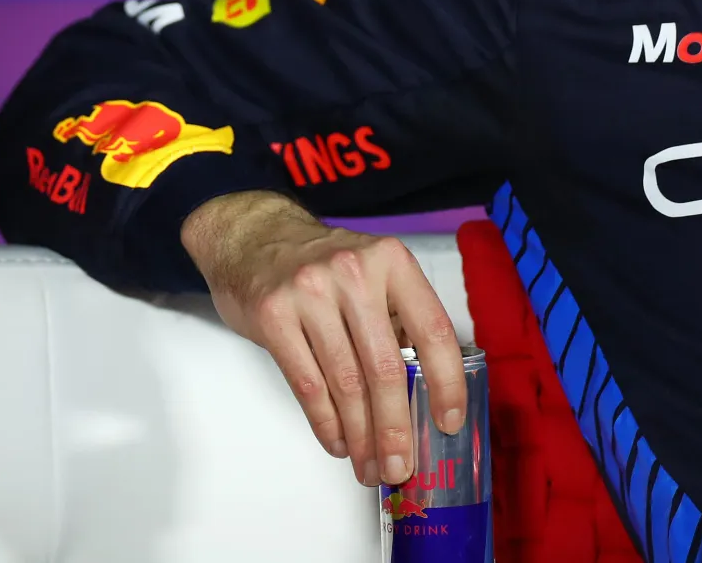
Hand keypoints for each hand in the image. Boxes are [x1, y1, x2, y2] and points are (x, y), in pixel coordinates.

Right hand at [180, 190, 463, 487]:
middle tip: (401, 466)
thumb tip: (425, 395)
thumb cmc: (321, 264)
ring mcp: (310, 292)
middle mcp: (353, 272)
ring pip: (345, 383)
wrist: (253, 236)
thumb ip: (397, 319)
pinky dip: (325, 422)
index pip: (432, 330)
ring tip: (369, 465)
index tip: (448, 423)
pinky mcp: (274, 314)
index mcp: (391, 261)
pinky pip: (307, 383)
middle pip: (385, 368)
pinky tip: (337, 441)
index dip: (447, 383)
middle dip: (395, 428)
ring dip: (360, 436)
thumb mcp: (370, 272)